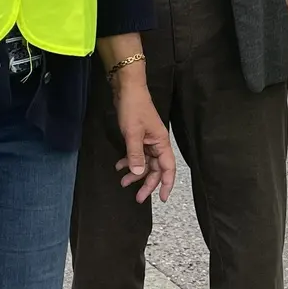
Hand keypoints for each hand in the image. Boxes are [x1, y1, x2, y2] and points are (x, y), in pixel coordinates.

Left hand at [111, 73, 174, 203]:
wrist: (127, 89)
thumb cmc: (133, 109)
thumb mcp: (133, 133)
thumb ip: (135, 154)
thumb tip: (139, 173)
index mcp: (161, 143)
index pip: (168, 168)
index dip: (166, 184)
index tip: (161, 198)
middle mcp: (157, 143)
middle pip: (156, 169)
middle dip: (147, 183)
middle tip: (138, 198)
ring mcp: (147, 141)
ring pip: (145, 163)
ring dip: (135, 173)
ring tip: (123, 182)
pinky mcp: (138, 137)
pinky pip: (136, 154)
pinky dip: (128, 161)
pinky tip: (118, 166)